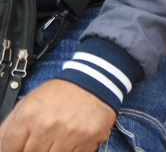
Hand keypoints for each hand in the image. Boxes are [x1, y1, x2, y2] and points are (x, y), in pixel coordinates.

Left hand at [0, 79, 115, 151]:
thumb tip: (2, 148)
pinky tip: (70, 138)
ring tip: (55, 138)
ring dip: (52, 149)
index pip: (9, 148)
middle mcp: (49, 125)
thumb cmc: (59, 94)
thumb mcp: (28, 104)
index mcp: (29, 115)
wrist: (93, 82)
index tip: (19, 146)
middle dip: (33, 149)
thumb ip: (9, 128)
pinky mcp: (89, 138)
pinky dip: (70, 149)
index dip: (13, 149)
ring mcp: (70, 134)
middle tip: (42, 139)